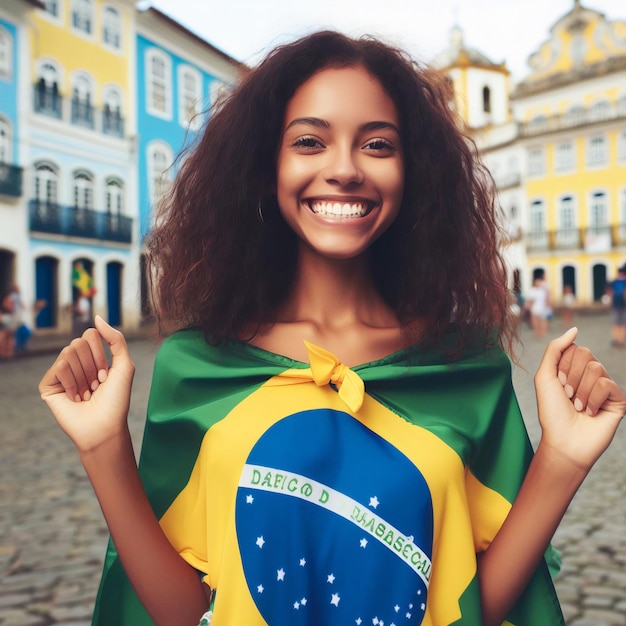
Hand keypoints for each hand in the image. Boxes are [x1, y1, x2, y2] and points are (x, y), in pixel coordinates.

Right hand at [39, 316, 134, 453]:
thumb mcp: (124, 365)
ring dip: (84, 376)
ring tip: (86, 393)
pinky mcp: (48, 385)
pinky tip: (75, 397)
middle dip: (93, 365)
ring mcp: (60, 373)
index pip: (90, 335)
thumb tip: (97, 318)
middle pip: (79, 342)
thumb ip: (116, 339)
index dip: (101, 354)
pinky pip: (59, 366)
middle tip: (96, 385)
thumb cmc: (117, 399)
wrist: (104, 426)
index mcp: (91, 356)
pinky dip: (72, 381)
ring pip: (68, 352)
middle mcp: (75, 362)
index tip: (106, 375)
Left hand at [534, 327, 625, 470]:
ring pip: (596, 368)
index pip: (574, 348)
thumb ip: (555, 349)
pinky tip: (590, 413)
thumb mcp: (545, 376)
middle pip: (586, 354)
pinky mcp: (618, 400)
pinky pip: (606, 384)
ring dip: (580, 390)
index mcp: (574, 368)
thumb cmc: (552, 412)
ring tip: (578, 407)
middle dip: (571, 376)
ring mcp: (606, 387)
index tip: (558, 385)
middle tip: (568, 396)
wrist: (564, 442)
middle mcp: (591, 375)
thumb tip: (575, 329)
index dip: (562, 366)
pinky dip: (593, 398)